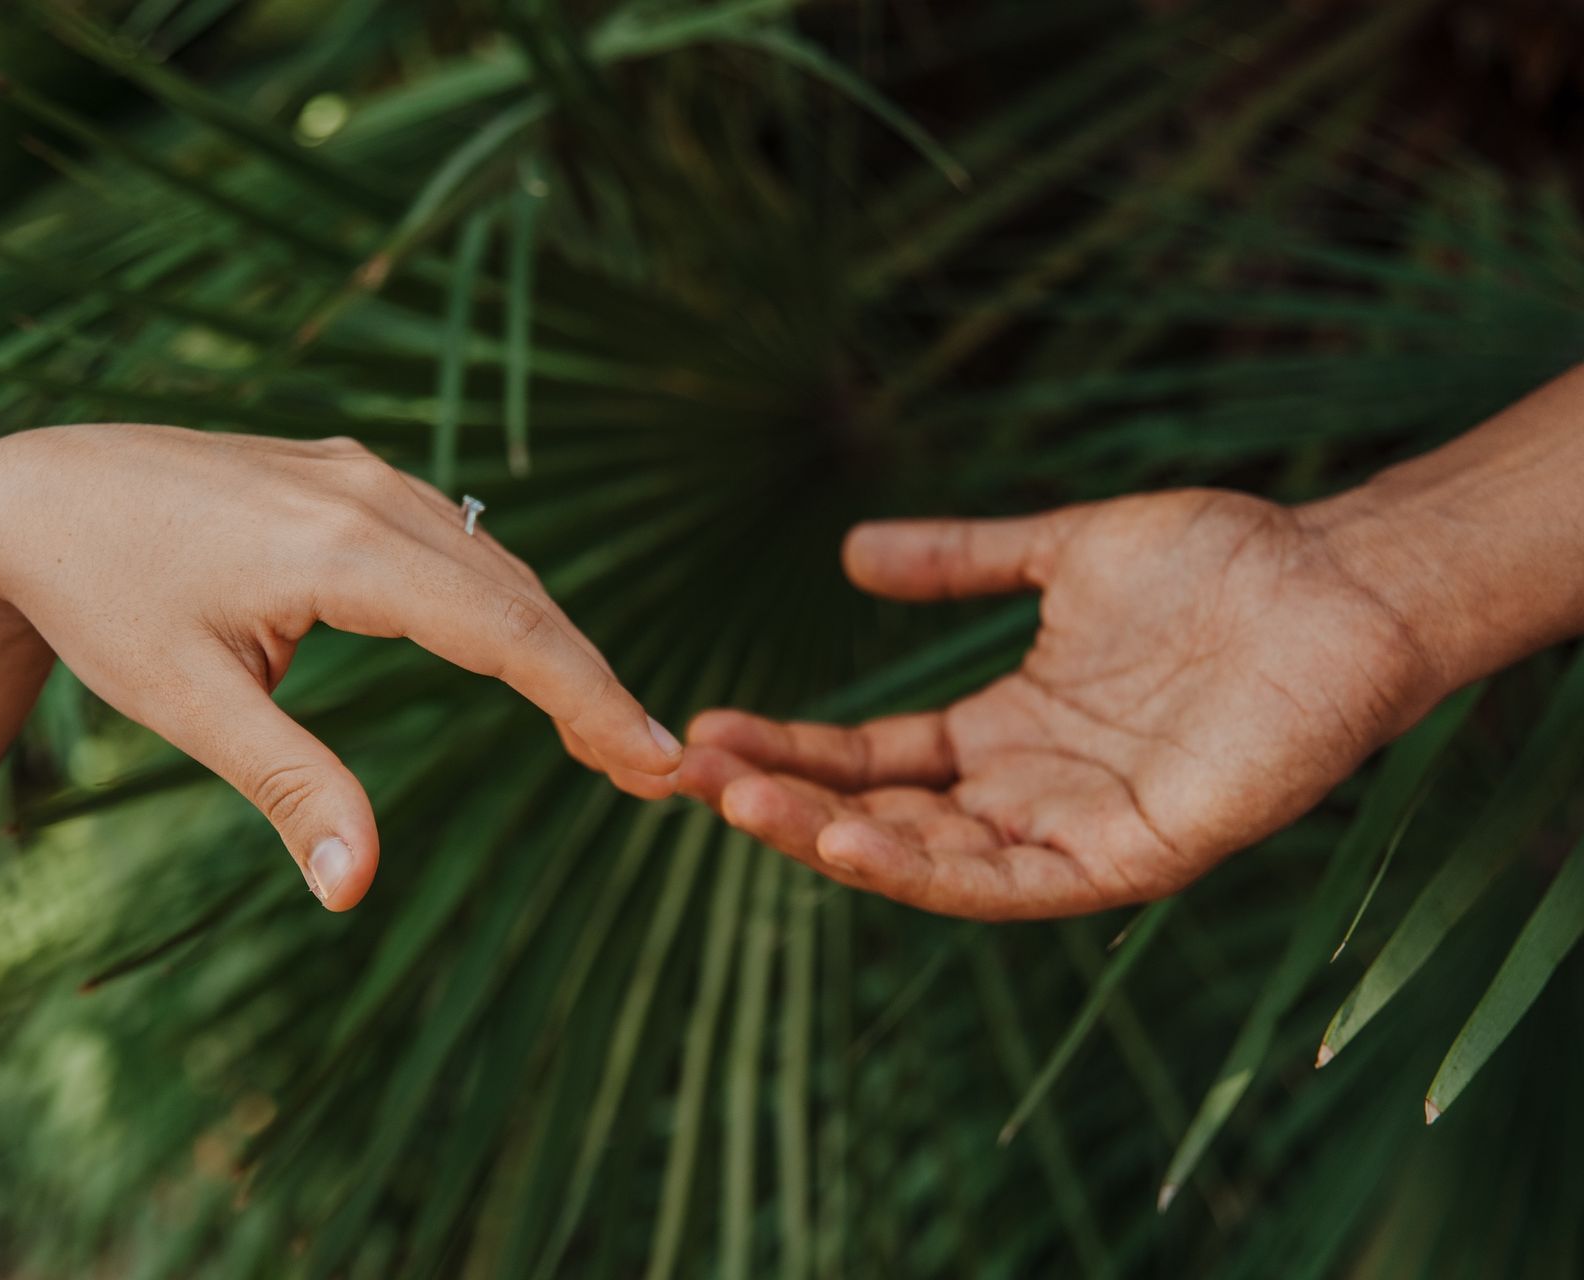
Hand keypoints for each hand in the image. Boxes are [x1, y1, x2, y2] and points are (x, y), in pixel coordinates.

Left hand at [0, 425, 680, 908]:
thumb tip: (354, 889)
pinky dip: (505, 603)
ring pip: (496, 564)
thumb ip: (288, 788)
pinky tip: (520, 650)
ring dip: (554, 643)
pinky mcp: (347, 475)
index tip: (657, 762)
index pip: (507, 631)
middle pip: (521, 596)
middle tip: (653, 771)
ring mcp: (361, 473)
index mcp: (341, 549)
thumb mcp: (189, 706)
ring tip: (600, 731)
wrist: (30, 494)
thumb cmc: (101, 601)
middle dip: (591, 684)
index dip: (590, 699)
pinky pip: (456, 541)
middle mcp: (369, 493)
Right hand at [679, 489, 1449, 918]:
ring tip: (739, 804)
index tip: (703, 727)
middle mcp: (1030, 794)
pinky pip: (1016, 885)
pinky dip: (930, 873)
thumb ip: (961, 560)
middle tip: (685, 774)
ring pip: (930, 862)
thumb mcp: (1059, 553)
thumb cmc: (1219, 563)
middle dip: (783, 803)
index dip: (789, 751)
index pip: (873, 761)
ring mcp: (1078, 830)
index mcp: (1007, 734)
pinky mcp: (1135, 857)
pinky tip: (854, 842)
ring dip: (831, 840)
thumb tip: (852, 551)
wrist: (1337, 575)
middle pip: (881, 819)